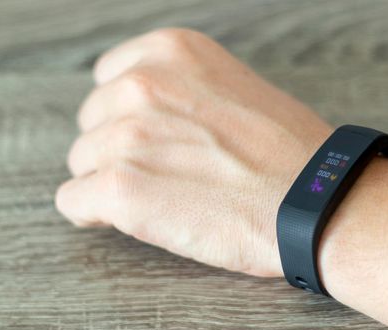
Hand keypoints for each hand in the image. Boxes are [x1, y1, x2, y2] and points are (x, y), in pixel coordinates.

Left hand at [56, 28, 332, 276]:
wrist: (314, 199)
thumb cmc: (287, 154)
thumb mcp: (233, 90)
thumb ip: (182, 93)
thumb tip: (145, 118)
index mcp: (171, 52)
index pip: (109, 80)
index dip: (127, 116)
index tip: (151, 138)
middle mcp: (142, 84)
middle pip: (93, 123)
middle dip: (120, 150)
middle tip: (166, 174)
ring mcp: (127, 134)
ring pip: (82, 163)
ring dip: (114, 183)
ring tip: (166, 198)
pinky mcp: (120, 187)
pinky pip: (73, 201)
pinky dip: (95, 214)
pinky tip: (138, 219)